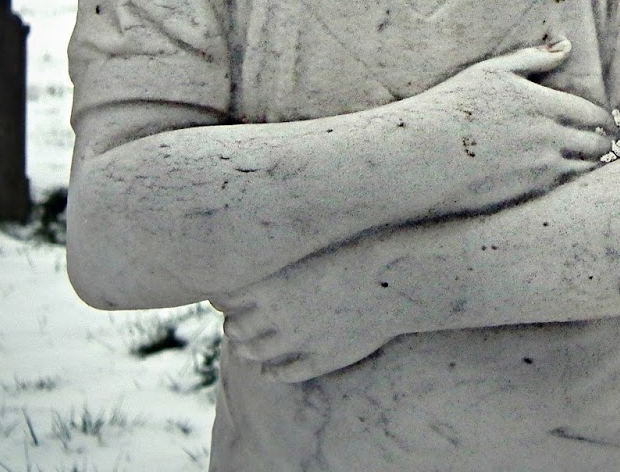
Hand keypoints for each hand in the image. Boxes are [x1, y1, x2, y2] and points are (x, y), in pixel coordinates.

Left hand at [213, 242, 390, 382]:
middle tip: (236, 319)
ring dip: (246, 349)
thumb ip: (284, 257)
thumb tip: (267, 246)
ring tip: (246, 345)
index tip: (226, 295)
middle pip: (235, 329)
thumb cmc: (361, 251)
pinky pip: (285, 373)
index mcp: (272, 285)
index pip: (226, 299)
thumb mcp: (314, 247)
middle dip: (233, 324)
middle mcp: (278, 316)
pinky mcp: (320, 359)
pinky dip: (271, 373)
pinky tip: (269, 371)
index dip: (223, 298)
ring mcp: (299, 341)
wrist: (397, 281)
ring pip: (254, 353)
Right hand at [379, 37, 616, 214]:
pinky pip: (562, 191)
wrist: (420, 153)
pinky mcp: (525, 194)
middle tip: (606, 147)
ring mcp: (538, 169)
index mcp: (545, 105)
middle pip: (597, 146)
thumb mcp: (493, 71)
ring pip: (584, 172)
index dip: (607, 122)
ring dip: (591, 168)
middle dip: (604, 146)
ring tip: (589, 166)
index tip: (609, 126)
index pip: (596, 116)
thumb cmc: (453, 105)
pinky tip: (564, 182)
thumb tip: (566, 46)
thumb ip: (534, 59)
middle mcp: (549, 138)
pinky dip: (570, 185)